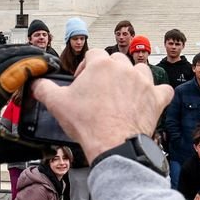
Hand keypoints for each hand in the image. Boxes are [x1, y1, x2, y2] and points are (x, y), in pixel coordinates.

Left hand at [0, 46, 57, 174]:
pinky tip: (7, 54)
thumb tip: (52, 151)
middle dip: (30, 55)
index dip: (37, 65)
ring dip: (15, 51)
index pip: (18, 70)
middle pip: (9, 57)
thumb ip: (28, 149)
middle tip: (47, 58)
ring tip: (32, 53)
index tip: (52, 65)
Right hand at [33, 49, 175, 163]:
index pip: (93, 55)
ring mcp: (143, 82)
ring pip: (140, 70)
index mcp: (101, 65)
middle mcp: (124, 68)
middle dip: (108, 73)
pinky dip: (157, 94)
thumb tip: (36, 83)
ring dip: (132, 79)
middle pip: (116, 61)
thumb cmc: (88, 123)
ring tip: (122, 94)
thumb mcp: (57, 104)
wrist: (113, 144)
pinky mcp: (156, 98)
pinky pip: (163, 90)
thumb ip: (44, 88)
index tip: (82, 82)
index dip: (86, 67)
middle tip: (100, 91)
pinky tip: (149, 100)